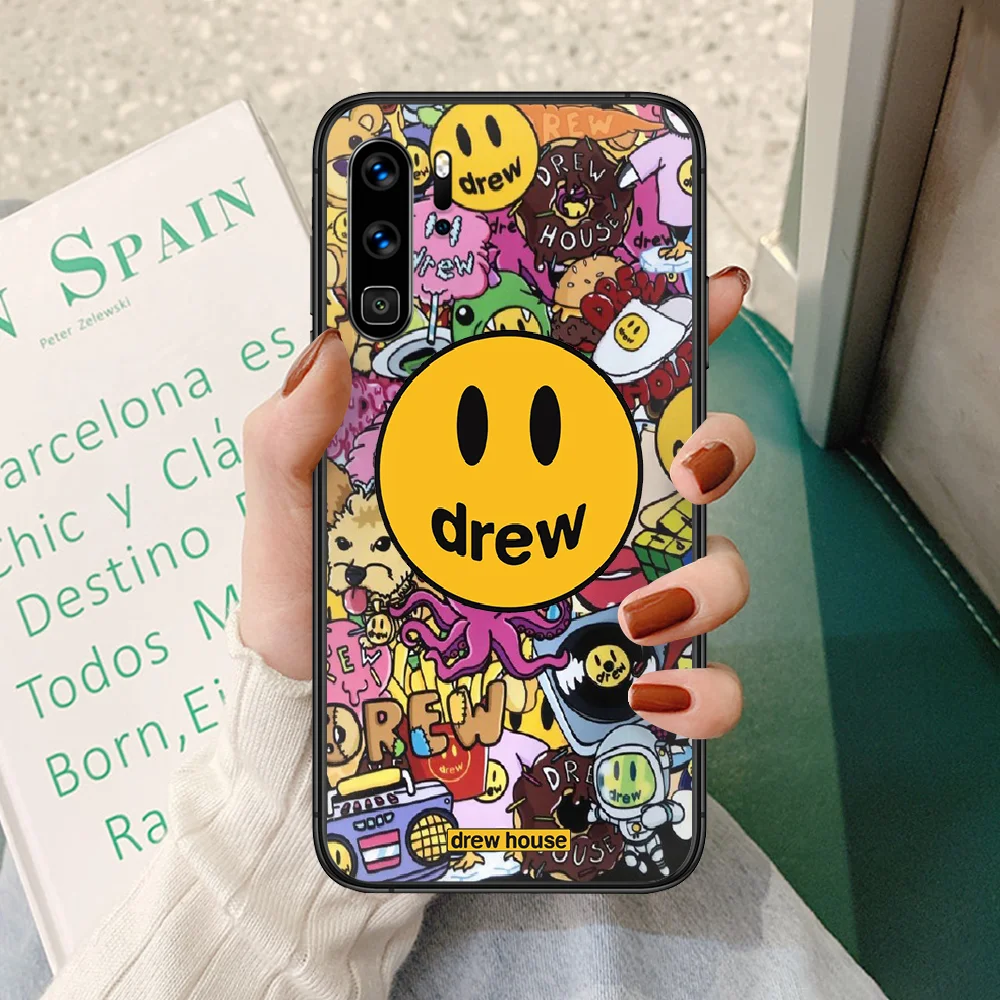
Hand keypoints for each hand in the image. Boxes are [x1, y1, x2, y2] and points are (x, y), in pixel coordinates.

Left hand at [237, 264, 753, 702]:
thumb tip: (329, 347)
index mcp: (520, 458)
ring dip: (709, 577)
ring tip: (642, 612)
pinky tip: (656, 693)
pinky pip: (697, 681)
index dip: (669, 325)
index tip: (706, 291)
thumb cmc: (312, 604)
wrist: (319, 715)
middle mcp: (581, 517)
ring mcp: (609, 596)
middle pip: (694, 457)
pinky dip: (703, 689)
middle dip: (719, 446)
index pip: (604, 379)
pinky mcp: (615, 678)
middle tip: (685, 467)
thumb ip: (292, 433)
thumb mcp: (291, 511)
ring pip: (716, 564)